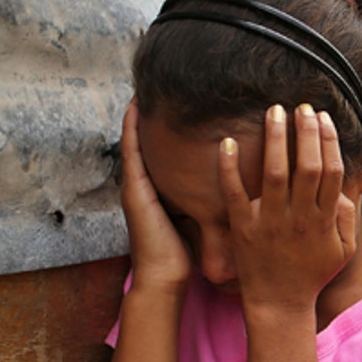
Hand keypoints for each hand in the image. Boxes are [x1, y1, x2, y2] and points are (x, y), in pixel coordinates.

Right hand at [119, 101, 191, 293]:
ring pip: (137, 141)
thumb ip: (205, 200)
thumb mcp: (199, 220)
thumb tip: (230, 184)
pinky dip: (131, 129)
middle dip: (156, 115)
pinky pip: (131, 153)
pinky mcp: (133, 191)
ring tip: (144, 84)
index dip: (171, 127)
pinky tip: (135, 106)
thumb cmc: (186, 256)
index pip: (165, 152)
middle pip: (150, 141)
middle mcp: (146, 185)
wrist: (165, 279)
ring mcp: (137, 186)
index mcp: (162, 191)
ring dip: (139, 114)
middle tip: (160, 83)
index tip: (183, 100)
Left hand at [219, 104, 358, 314]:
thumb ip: (345, 218)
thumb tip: (342, 188)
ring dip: (276, 140)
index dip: (329, 142)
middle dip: (307, 133)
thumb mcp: (341, 252)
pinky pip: (234, 194)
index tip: (323, 118)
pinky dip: (230, 168)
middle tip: (302, 107)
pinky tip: (228, 142)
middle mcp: (298, 218)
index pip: (331, 172)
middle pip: (307, 167)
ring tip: (275, 111)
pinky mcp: (242, 229)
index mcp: (322, 220)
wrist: (278, 306)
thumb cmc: (311, 276)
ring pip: (275, 173)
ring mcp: (269, 223)